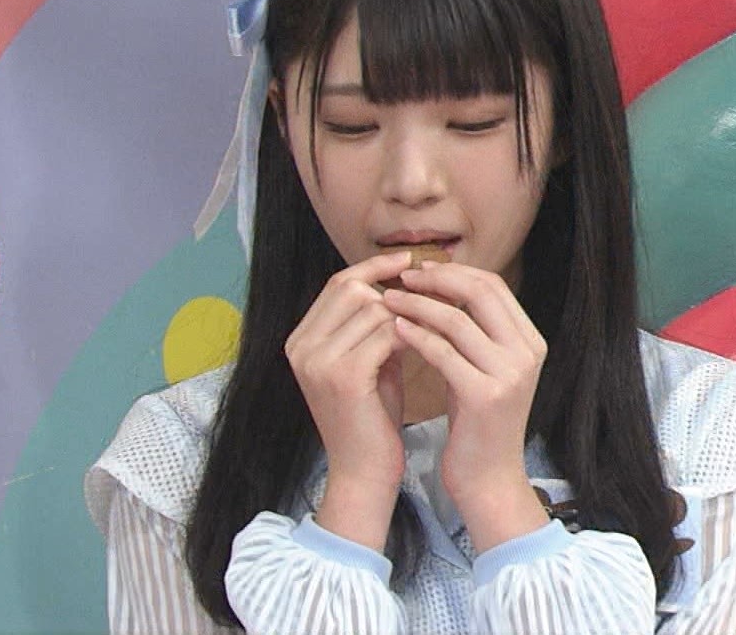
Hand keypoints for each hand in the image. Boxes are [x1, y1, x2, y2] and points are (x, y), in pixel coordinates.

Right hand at [286, 250, 412, 549]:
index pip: (338, 284)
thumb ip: (376, 327)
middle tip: (431, 289)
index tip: (410, 261)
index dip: (374, 267)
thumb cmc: (373, 420)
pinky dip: (412, 334)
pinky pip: (385, 334)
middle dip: (395, 285)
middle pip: (351, 288)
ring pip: (372, 308)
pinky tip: (430, 344)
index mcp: (301, 341)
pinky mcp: (343, 376)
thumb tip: (402, 284)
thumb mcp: (369, 364)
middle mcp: (301, 347)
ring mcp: (318, 361)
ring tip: (434, 321)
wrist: (364, 474)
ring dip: (408, 312)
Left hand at [383, 262, 550, 551]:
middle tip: (401, 278)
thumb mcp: (481, 368)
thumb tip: (437, 287)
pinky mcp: (485, 395)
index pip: (493, 285)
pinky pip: (443, 352)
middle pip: (480, 291)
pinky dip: (416, 336)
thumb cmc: (476, 423)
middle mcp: (526, 352)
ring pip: (457, 319)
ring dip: (417, 305)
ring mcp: (510, 374)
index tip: (419, 271)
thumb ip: (471, 332)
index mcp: (530, 340)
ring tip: (387, 301)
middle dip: (436, 279)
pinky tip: (394, 330)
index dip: (454, 272)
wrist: (488, 479)